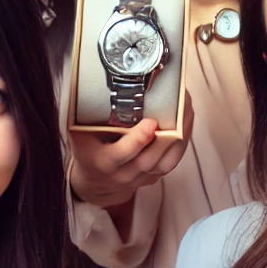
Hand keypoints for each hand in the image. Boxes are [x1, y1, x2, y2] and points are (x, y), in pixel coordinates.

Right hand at [68, 112, 190, 209]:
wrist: (94, 181)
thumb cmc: (88, 150)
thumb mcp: (80, 135)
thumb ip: (86, 117)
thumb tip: (97, 85)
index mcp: (102, 161)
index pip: (122, 153)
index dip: (138, 140)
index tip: (151, 123)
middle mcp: (123, 173)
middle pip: (150, 158)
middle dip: (167, 134)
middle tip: (179, 108)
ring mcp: (140, 178)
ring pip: (165, 161)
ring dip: (180, 136)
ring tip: (186, 110)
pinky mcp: (153, 177)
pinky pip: (172, 161)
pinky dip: (182, 142)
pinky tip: (186, 122)